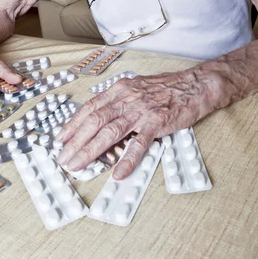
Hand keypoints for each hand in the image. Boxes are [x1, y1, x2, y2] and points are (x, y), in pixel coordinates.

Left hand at [56, 71, 213, 178]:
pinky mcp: (157, 123)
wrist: (196, 85)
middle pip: (94, 121)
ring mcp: (141, 111)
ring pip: (109, 132)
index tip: (60, 138)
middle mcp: (127, 99)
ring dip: (90, 150)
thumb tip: (100, 115)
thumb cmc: (167, 88)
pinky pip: (139, 144)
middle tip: (63, 158)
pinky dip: (128, 160)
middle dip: (75, 142)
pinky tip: (118, 173)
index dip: (73, 124)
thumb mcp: (136, 87)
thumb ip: (119, 100)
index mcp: (120, 90)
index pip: (90, 108)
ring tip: (78, 165)